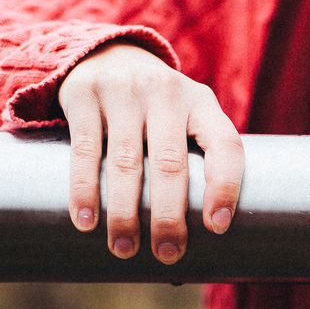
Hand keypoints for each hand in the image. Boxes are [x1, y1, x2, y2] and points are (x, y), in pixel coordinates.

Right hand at [57, 41, 243, 262]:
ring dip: (124, 213)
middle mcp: (166, 92)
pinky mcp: (84, 93)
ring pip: (126, 162)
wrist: (107, 54)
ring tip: (124, 248)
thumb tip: (200, 243)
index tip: (217, 227)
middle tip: (166, 254)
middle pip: (171, 163)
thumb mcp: (185, 119)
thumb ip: (196, 162)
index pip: (225, 145)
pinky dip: (84, 189)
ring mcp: (124, 90)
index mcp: (201, 103)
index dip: (225, 188)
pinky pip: (85, 150)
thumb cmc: (157, 110)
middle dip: (168, 216)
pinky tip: (86, 221)